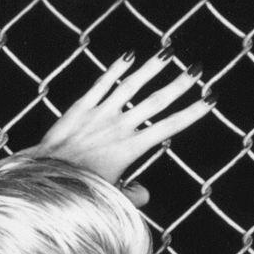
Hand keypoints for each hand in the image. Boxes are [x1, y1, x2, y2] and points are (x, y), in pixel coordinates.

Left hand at [28, 51, 212, 206]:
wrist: (45, 178)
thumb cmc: (78, 191)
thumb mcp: (110, 198)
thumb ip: (130, 196)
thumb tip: (144, 195)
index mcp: (130, 149)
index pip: (167, 128)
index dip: (190, 114)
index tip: (208, 101)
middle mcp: (118, 128)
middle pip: (155, 102)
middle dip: (178, 86)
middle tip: (196, 72)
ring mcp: (99, 115)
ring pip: (130, 87)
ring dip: (150, 69)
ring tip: (167, 54)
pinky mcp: (80, 109)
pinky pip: (101, 85)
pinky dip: (116, 70)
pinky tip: (128, 57)